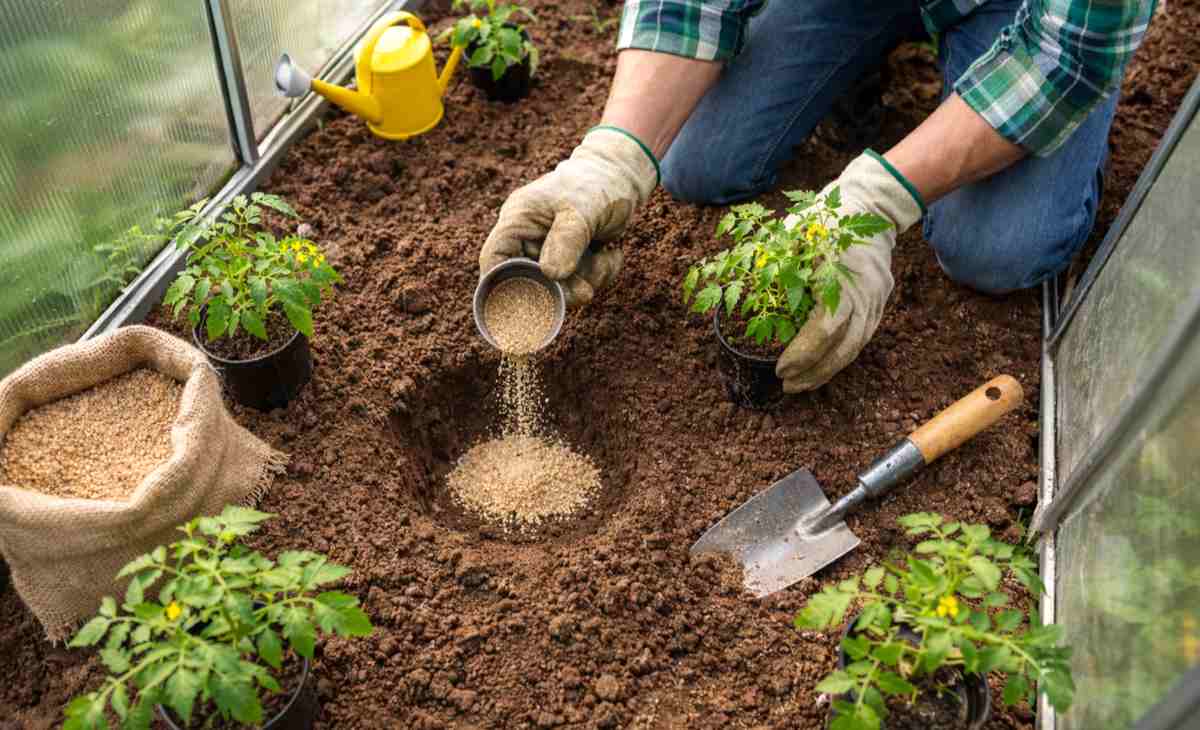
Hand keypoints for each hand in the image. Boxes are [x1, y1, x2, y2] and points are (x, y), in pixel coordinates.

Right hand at [479, 127, 657, 306]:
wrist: (623, 178)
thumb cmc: (597, 183)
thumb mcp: (583, 208)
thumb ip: (566, 239)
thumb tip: (552, 275)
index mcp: (518, 220)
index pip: (494, 258)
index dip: (500, 285)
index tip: (524, 307)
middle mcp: (528, 239)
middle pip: (530, 282)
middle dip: (562, 288)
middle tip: (586, 292)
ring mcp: (549, 252)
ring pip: (559, 286)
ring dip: (588, 278)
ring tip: (608, 255)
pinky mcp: (571, 261)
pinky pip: (580, 282)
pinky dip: (600, 274)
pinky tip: (611, 253)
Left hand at [776, 152, 923, 391]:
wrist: (872, 205)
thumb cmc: (823, 219)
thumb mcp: (793, 236)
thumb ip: (774, 267)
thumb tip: (747, 298)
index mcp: (839, 278)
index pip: (823, 329)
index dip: (802, 353)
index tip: (779, 367)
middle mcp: (863, 294)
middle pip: (843, 347)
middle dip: (814, 372)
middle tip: (787, 385)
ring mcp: (876, 300)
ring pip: (856, 347)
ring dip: (828, 370)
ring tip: (802, 384)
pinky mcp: (879, 303)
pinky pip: (862, 338)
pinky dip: (842, 356)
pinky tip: (823, 367)